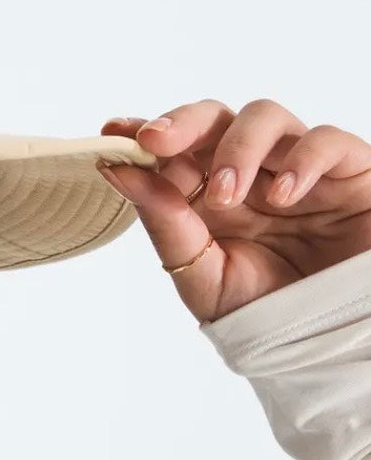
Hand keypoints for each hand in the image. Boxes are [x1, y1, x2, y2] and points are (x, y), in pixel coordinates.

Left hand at [96, 99, 370, 323]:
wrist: (326, 342)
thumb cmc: (264, 311)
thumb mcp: (202, 276)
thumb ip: (165, 224)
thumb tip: (117, 170)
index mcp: (208, 197)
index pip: (175, 149)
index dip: (145, 132)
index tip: (113, 131)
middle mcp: (250, 174)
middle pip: (215, 118)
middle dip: (183, 123)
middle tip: (156, 141)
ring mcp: (296, 168)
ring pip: (265, 117)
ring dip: (235, 149)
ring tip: (225, 196)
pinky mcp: (349, 172)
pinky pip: (327, 140)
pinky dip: (301, 160)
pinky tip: (284, 197)